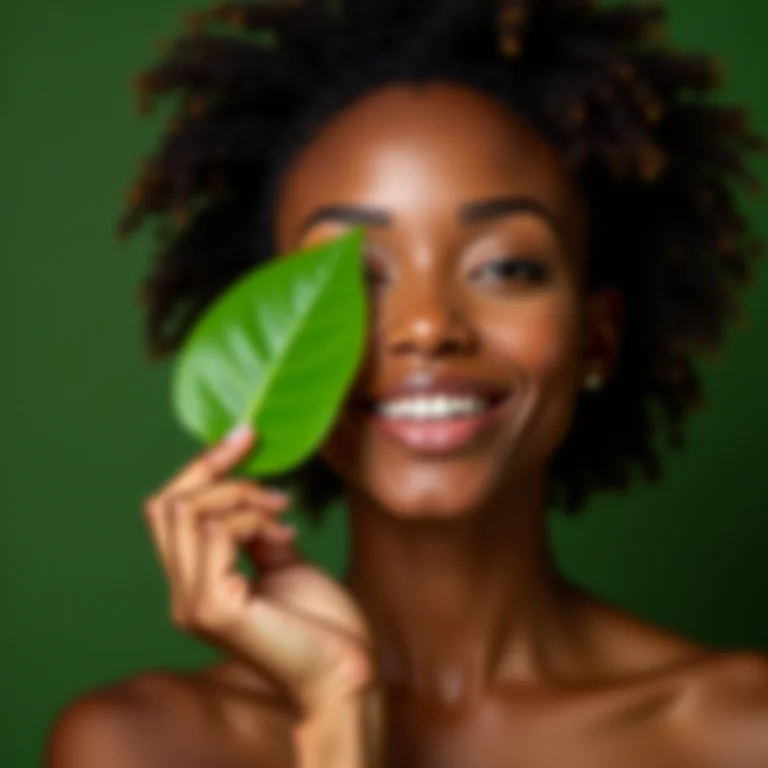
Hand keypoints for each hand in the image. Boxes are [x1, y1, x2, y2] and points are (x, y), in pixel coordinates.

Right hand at [143, 425, 375, 714]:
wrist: (348, 674)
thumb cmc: (322, 623)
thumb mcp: (283, 561)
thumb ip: (255, 533)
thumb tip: (246, 497)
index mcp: (196, 583)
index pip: (169, 512)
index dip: (202, 467)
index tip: (245, 436)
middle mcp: (183, 594)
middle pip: (166, 505)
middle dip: (213, 467)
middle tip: (256, 449)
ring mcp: (194, 603)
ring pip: (188, 512)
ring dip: (241, 495)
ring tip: (281, 509)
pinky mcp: (215, 609)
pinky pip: (216, 534)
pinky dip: (251, 519)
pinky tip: (283, 535)